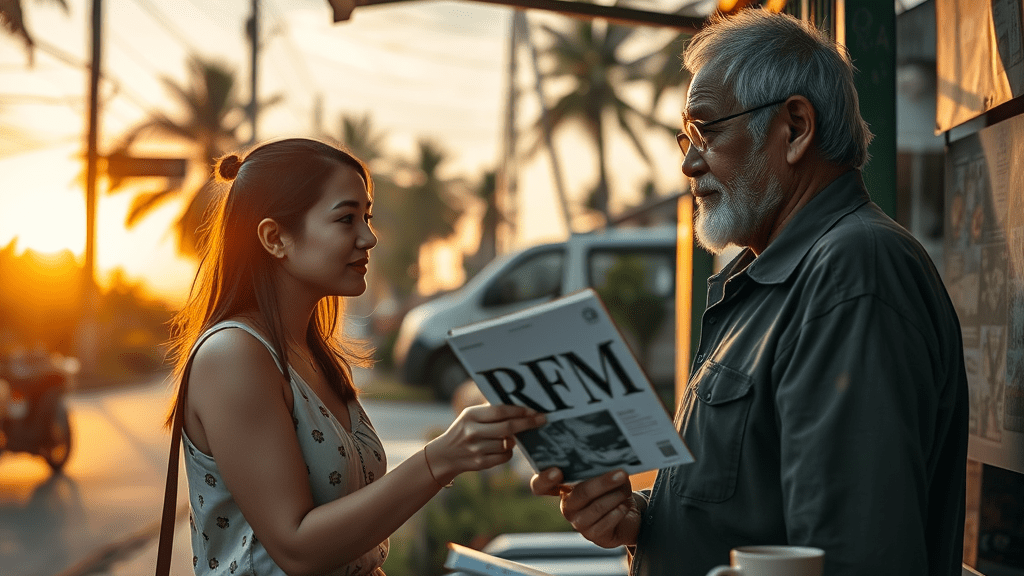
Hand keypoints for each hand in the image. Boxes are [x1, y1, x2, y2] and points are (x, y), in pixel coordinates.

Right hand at [425, 404, 544, 484]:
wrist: (445, 454)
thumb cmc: (465, 430)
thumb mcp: (471, 415)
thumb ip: (491, 410)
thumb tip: (520, 405)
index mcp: (471, 415)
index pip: (500, 411)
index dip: (520, 410)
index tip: (535, 410)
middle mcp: (472, 432)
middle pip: (508, 428)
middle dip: (528, 423)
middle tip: (542, 419)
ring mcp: (476, 449)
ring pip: (508, 443)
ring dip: (514, 440)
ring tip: (509, 436)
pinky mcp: (481, 463)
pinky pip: (505, 456)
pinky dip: (508, 452)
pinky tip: (501, 448)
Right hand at [531, 468, 639, 548]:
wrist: (627, 515)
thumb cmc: (612, 490)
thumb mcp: (605, 475)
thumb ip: (600, 469)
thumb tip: (610, 463)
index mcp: (563, 486)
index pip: (540, 485)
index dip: (544, 479)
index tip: (557, 472)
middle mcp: (567, 505)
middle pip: (581, 493)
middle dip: (603, 483)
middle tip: (621, 474)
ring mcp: (578, 522)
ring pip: (596, 508)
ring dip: (615, 497)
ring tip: (626, 490)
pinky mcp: (592, 535)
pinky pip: (605, 523)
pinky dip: (617, 512)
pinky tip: (624, 506)